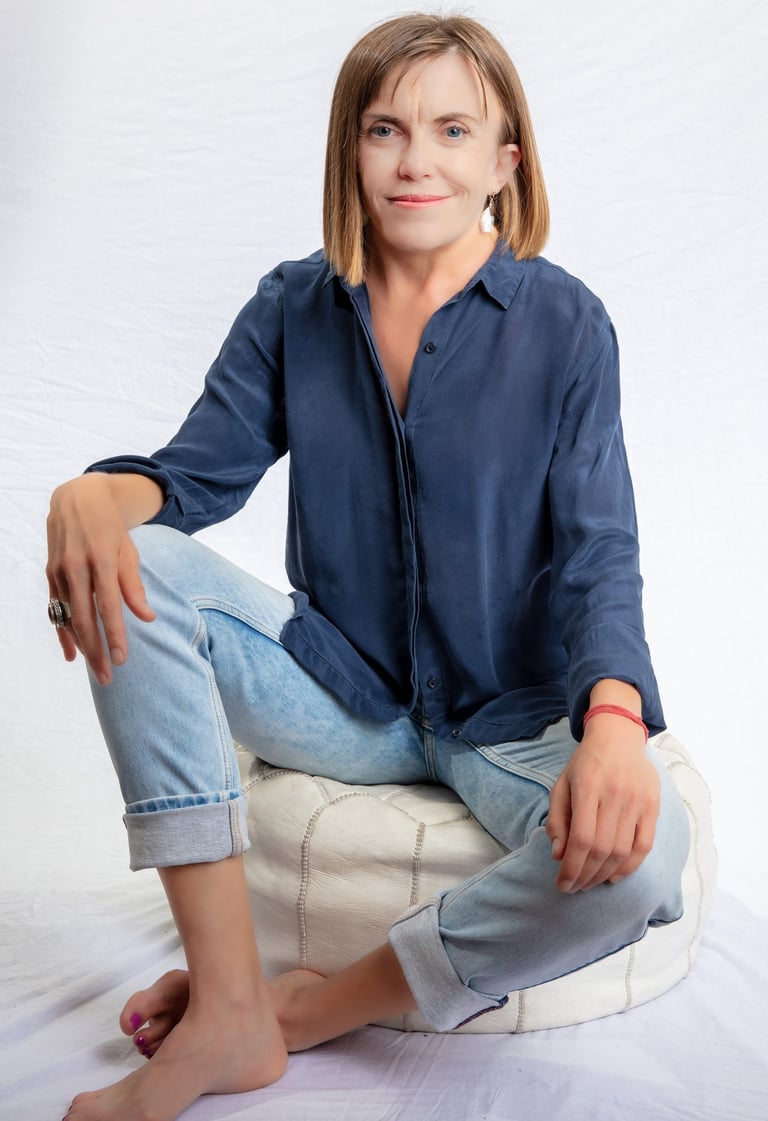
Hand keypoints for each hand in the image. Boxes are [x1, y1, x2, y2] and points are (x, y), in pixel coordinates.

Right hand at [46, 474, 157, 684]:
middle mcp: (77, 566)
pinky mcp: (50, 573)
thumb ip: (135, 586)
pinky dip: (63, 632)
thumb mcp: (129, 550)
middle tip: (108, 677)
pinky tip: (72, 653)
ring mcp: (59, 571)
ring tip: (95, 669)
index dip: (115, 635)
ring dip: (81, 645)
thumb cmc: (111, 527)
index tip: (122, 659)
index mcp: (102, 559)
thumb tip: (148, 618)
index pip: (108, 606)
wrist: (78, 499)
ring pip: (68, 616)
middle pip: (85, 618)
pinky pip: (55, 609)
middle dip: (97, 650)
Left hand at [546, 714, 659, 891]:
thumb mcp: (562, 784)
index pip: (581, 838)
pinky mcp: (653, 806)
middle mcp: (615, 794)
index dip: (571, 867)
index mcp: (588, 787)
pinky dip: (629, 866)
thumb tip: (558, 856)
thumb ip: (558, 819)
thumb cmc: (585, 763)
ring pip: (622, 851)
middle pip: (602, 849)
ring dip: (604, 874)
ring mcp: (637, 801)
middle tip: (574, 888)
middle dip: (585, 875)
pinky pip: (644, 845)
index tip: (562, 883)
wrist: (618, 736)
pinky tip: (613, 875)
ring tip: (590, 883)